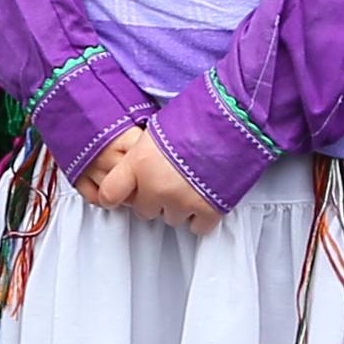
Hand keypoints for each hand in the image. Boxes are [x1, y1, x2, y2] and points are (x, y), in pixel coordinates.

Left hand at [76, 127, 217, 229]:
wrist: (234, 117)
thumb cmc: (198, 116)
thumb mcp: (157, 129)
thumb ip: (143, 155)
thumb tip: (138, 168)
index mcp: (139, 162)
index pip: (109, 194)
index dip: (116, 196)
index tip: (122, 195)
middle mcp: (156, 186)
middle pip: (144, 211)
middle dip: (154, 200)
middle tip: (169, 180)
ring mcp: (182, 201)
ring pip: (171, 220)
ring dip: (179, 207)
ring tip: (191, 183)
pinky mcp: (208, 210)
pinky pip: (197, 228)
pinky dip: (202, 217)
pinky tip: (205, 197)